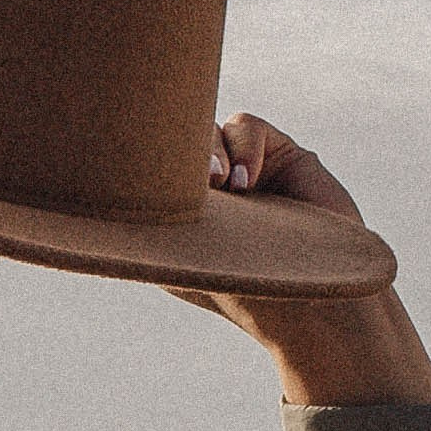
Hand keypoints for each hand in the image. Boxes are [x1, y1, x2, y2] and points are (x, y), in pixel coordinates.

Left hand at [173, 112, 430, 408]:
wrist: (315, 303)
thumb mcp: (184, 263)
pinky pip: (247, 127)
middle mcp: (213, 184)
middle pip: (178, 138)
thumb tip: (115, 195)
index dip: (145, 162)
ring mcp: (245, 165)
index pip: (152, 165)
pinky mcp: (280, 152)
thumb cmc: (245, 295)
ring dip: (207, 149)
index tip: (149, 184)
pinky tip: (246, 182)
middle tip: (189, 180)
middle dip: (176, 150)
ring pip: (209, 128)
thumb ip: (153, 226)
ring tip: (221, 184)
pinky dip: (242, 147)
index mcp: (183, 207)